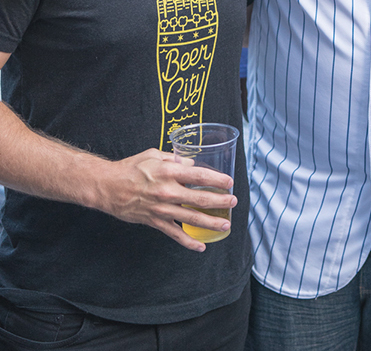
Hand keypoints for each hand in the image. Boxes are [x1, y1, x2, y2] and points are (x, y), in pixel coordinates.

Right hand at [95, 149, 236, 251]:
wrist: (108, 186)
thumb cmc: (131, 168)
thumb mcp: (154, 155)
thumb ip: (175, 159)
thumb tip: (192, 164)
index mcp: (169, 172)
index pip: (199, 175)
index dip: (217, 179)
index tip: (229, 182)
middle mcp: (168, 191)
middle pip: (200, 198)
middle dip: (220, 201)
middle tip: (233, 202)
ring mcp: (162, 208)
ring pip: (192, 218)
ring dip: (211, 222)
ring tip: (225, 225)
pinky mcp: (155, 221)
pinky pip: (175, 234)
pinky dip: (188, 242)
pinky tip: (201, 245)